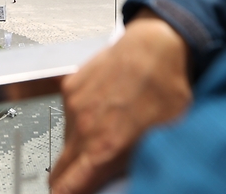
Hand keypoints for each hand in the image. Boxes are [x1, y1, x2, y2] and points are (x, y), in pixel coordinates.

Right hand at [49, 10, 192, 193]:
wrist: (155, 45)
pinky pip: (68, 115)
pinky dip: (82, 120)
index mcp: (105, 148)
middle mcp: (83, 129)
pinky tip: (105, 110)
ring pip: (67, 142)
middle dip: (68, 182)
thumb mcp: (164, 139)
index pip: (66, 189)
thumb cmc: (167, 89)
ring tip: (107, 134)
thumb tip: (131, 180)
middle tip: (86, 182)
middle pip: (58, 171)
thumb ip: (139, 164)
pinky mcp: (70, 87)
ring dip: (80, 147)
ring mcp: (73, 106)